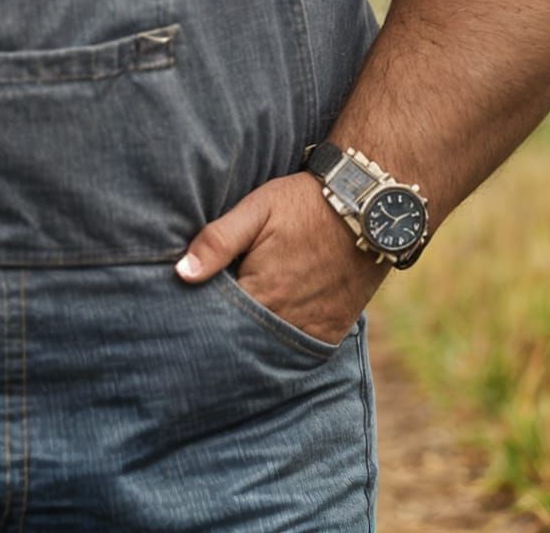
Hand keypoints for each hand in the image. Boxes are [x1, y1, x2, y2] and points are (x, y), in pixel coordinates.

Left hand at [172, 172, 388, 345]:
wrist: (367, 206)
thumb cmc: (304, 202)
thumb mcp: (256, 210)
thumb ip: (217, 241)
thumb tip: (181, 273)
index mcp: (262, 290)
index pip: (219, 319)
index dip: (203, 313)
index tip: (186, 312)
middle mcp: (287, 318)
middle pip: (243, 338)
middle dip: (225, 331)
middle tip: (206, 325)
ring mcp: (313, 328)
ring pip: (270, 347)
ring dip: (253, 338)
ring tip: (237, 327)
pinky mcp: (333, 330)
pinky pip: (300, 348)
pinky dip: (282, 342)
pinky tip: (267, 330)